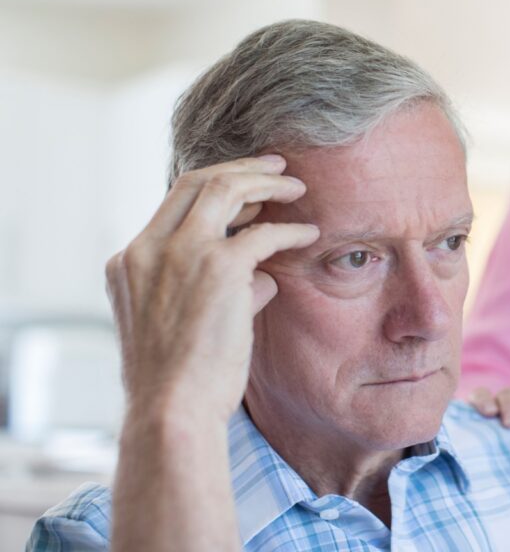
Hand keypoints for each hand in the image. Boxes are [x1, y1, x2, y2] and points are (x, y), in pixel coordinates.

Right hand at [105, 155, 319, 424]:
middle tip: (278, 167)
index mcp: (128, 261)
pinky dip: (291, 230)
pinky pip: (265, 234)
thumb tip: (263, 279)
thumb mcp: (182, 325)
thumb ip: (217, 292)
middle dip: (242, 168)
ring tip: (297, 187)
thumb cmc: (181, 380)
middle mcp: (149, 248)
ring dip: (267, 183)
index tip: (247, 186)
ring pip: (227, 189)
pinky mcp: (220, 268)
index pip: (173, 202)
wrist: (173, 411)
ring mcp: (182, 253)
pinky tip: (311, 234)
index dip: (215, 186)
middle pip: (198, 181)